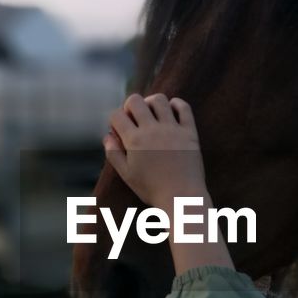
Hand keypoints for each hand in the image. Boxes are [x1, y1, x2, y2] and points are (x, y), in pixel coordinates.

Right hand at [104, 93, 207, 212]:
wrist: (182, 198)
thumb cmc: (151, 189)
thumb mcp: (126, 174)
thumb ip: (113, 153)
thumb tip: (107, 136)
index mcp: (134, 140)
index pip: (116, 115)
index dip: (114, 119)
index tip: (119, 128)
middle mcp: (152, 130)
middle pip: (135, 100)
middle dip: (130, 106)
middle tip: (134, 118)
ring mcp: (172, 129)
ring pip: (159, 99)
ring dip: (151, 102)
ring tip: (152, 114)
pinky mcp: (189, 132)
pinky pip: (184, 107)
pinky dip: (176, 104)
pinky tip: (171, 111)